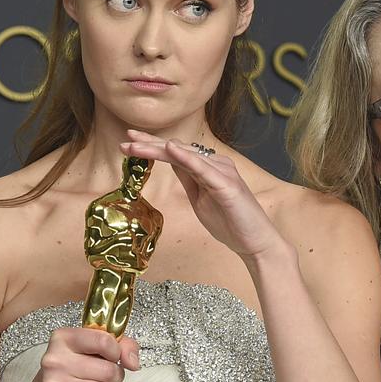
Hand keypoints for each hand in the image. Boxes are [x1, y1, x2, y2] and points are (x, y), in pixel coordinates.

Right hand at [34, 327, 140, 381]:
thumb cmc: (75, 364)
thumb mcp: (95, 345)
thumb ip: (122, 345)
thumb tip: (133, 363)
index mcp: (63, 338)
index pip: (104, 341)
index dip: (116, 351)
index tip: (113, 355)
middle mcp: (55, 360)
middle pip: (108, 370)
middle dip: (116, 375)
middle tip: (107, 375)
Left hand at [121, 130, 283, 259]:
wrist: (255, 243)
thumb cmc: (231, 223)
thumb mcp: (200, 199)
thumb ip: (188, 179)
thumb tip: (171, 161)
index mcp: (209, 167)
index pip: (176, 154)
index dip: (153, 146)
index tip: (129, 142)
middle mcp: (217, 164)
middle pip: (178, 150)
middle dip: (150, 143)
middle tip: (125, 138)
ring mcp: (223, 173)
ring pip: (186, 155)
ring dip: (159, 149)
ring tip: (136, 145)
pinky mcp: (227, 186)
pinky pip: (203, 169)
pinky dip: (186, 158)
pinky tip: (170, 150)